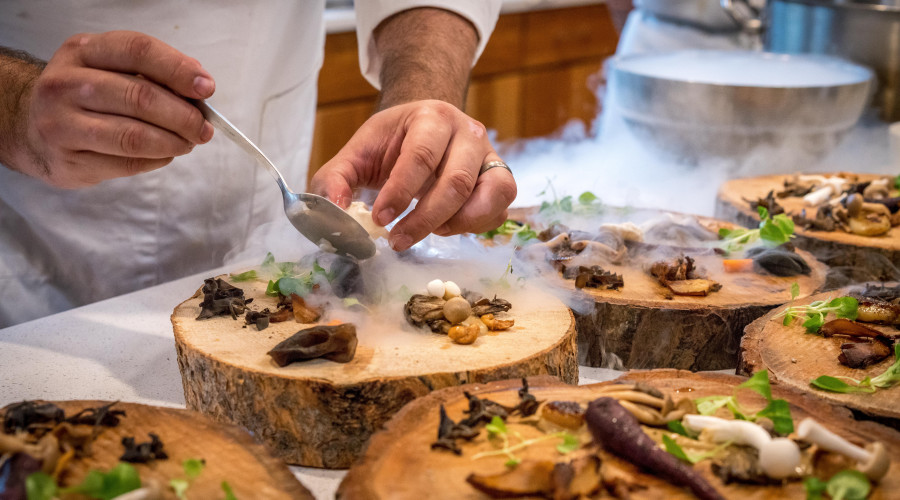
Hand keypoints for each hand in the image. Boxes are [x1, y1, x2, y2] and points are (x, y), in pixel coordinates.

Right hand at [19, 31, 214, 187]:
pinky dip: (157, 160)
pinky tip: (165, 154)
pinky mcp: (68, 161)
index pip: (138, 51)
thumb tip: (199, 84)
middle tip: (204, 128)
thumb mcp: (109, 69)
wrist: (30, 127)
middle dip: (184, 116)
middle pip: (140, 97)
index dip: (178, 69)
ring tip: (188, 142)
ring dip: (173, 142)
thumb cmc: (85, 95)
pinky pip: (127, 163)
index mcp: (82, 51)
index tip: (206, 88)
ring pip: (134, 136)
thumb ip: (152, 72)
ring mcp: (61, 124)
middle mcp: (65, 84)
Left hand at [310, 100, 516, 251]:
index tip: (380, 220)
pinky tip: (447, 227)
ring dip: (457, 224)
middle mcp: (468, 132)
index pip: (420, 156)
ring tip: (429, 232)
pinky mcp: (500, 179)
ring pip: (490, 195)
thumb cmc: (392, 143)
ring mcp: (490, 156)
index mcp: (431, 117)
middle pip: (456, 181)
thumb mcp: (357, 153)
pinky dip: (475, 226)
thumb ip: (336, 179)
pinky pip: (500, 210)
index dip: (400, 192)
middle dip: (425, 219)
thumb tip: (334, 211)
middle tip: (397, 241)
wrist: (426, 127)